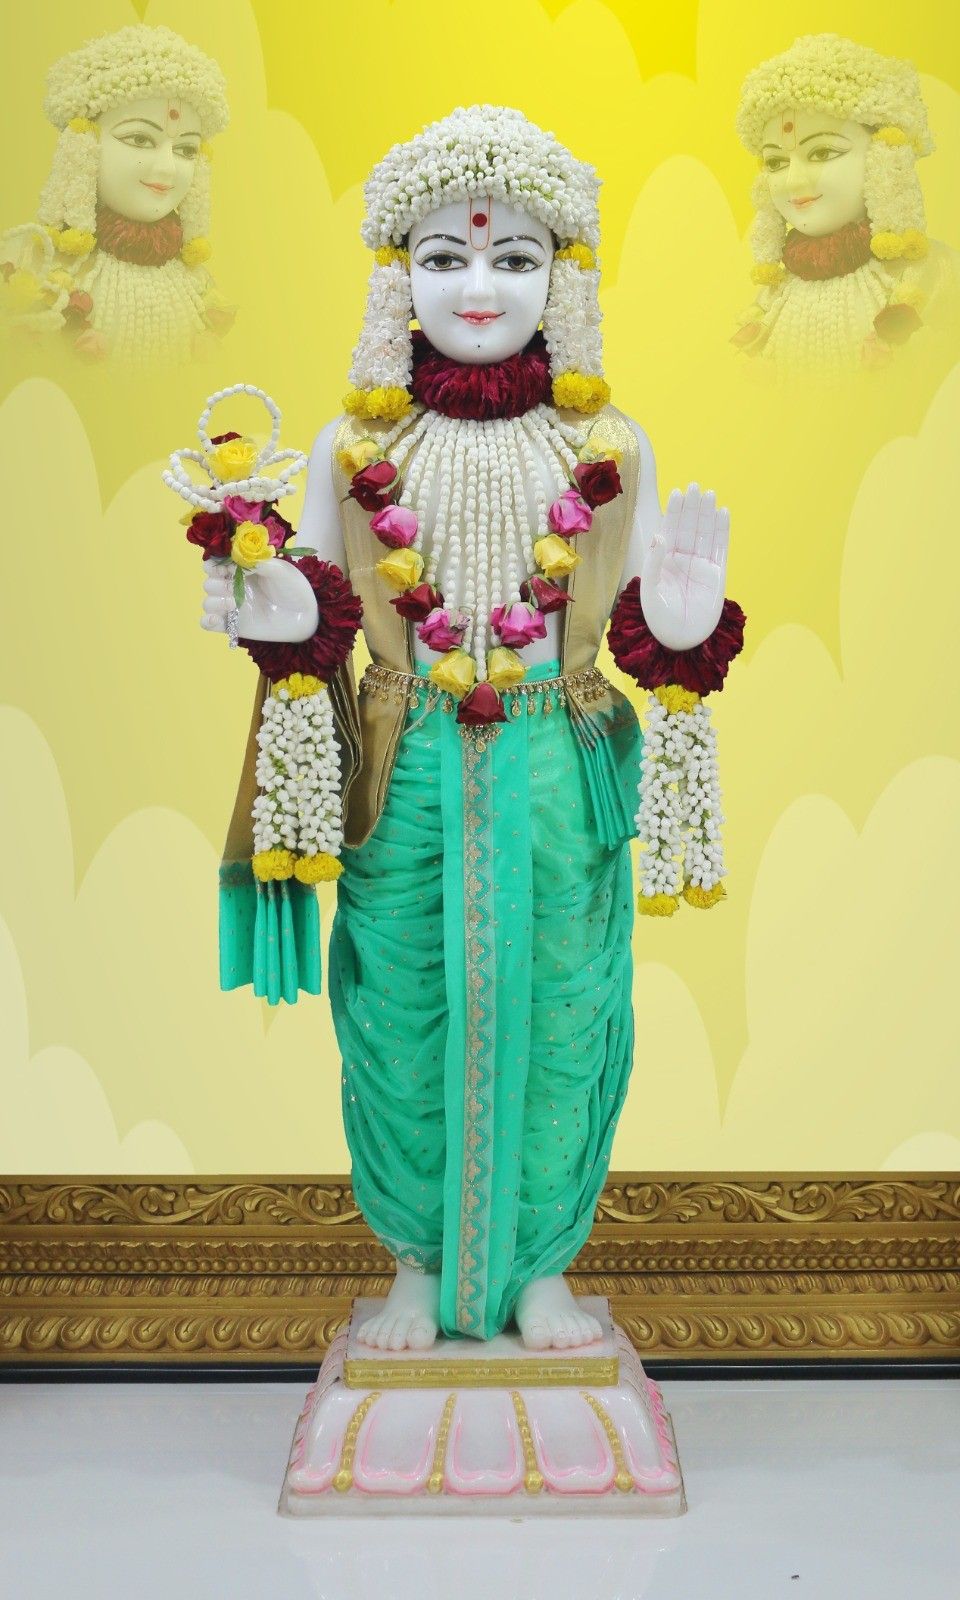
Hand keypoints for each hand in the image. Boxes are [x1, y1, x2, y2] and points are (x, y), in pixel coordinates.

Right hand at [201, 557, 318, 642]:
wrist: (305, 616)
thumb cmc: (294, 589)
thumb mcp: (281, 570)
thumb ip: (259, 562)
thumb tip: (237, 558)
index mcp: (241, 570)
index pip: (215, 563)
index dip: (216, 564)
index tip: (227, 567)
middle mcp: (233, 587)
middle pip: (209, 582)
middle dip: (217, 582)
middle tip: (233, 585)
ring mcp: (232, 607)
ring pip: (208, 602)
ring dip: (215, 601)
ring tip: (235, 603)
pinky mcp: (233, 625)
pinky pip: (208, 623)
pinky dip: (207, 620)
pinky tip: (218, 619)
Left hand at [640, 483, 729, 650]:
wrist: (680, 642)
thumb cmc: (658, 621)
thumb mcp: (649, 591)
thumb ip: (654, 563)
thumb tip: (660, 536)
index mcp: (664, 563)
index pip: (670, 531)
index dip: (674, 512)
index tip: (677, 492)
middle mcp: (682, 561)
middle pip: (688, 528)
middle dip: (691, 507)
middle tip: (694, 485)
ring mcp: (701, 566)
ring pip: (705, 534)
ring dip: (707, 514)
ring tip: (708, 494)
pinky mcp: (717, 575)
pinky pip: (720, 548)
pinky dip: (722, 531)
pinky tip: (722, 513)